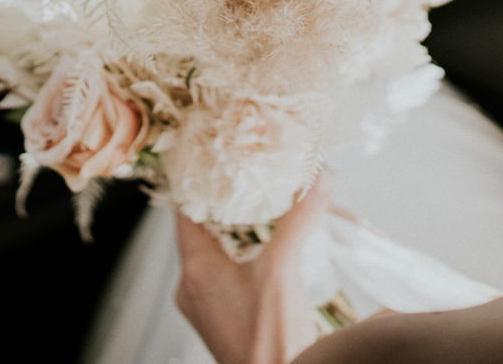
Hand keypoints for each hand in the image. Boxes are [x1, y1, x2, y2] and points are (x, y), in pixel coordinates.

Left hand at [175, 174, 332, 363]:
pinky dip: (240, 258)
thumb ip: (300, 220)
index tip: (209, 160)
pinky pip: (224, 277)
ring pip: (213, 256)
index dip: (195, 184)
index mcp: (195, 271)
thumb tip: (318, 180)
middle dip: (221, 205)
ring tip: (256, 210)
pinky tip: (265, 254)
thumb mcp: (284, 269)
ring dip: (233, 233)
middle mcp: (194, 289)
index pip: (184, 213)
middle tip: (242, 178)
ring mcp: (207, 307)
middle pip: (199, 232)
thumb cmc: (268, 343)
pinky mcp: (224, 319)